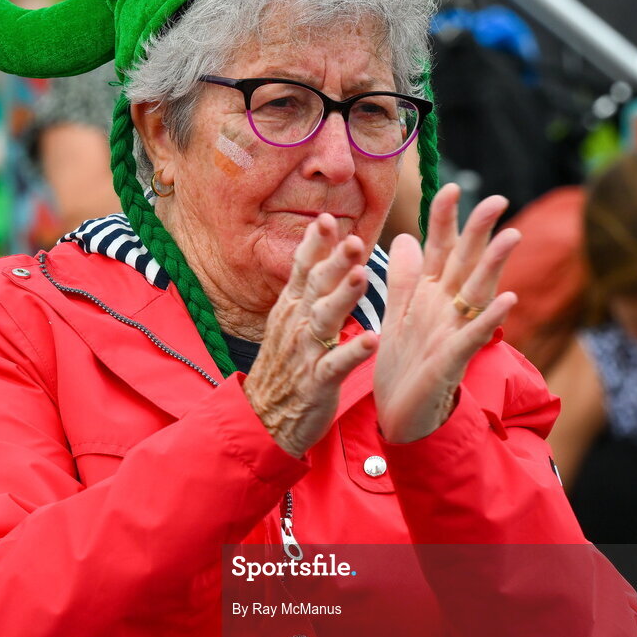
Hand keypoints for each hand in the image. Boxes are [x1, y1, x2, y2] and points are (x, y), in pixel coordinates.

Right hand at [243, 214, 377, 456]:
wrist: (264, 418)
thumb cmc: (285, 366)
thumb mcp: (289, 321)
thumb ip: (306, 287)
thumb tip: (320, 249)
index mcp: (292, 308)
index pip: (302, 269)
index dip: (315, 244)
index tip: (328, 218)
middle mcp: (296, 324)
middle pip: (316, 287)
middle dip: (335, 262)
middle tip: (354, 240)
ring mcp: (305, 353)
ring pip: (325, 319)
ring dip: (343, 297)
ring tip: (362, 277)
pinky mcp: (317, 382)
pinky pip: (336, 365)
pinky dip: (353, 352)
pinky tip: (372, 340)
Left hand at [374, 184, 520, 441]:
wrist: (398, 413)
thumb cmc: (402, 365)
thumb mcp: (398, 313)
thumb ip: (404, 277)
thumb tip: (405, 236)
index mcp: (430, 295)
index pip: (439, 249)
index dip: (444, 220)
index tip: (448, 187)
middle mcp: (446, 308)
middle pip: (465, 263)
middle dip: (478, 231)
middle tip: (496, 199)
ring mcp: (453, 332)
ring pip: (476, 292)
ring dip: (493, 266)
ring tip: (511, 236)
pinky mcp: (453, 359)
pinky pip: (474, 335)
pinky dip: (490, 317)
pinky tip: (508, 298)